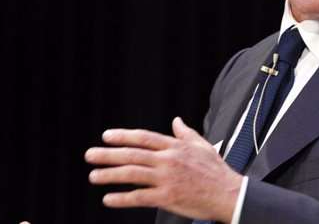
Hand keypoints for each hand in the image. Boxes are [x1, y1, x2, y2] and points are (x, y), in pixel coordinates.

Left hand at [85, 117, 241, 221]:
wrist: (228, 193)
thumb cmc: (216, 170)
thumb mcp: (202, 145)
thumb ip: (185, 133)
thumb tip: (176, 121)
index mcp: (175, 147)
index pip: (143, 137)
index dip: (123, 136)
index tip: (106, 136)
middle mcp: (168, 160)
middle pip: (132, 154)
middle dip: (108, 154)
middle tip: (90, 155)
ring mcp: (167, 179)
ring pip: (132, 174)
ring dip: (109, 175)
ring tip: (94, 176)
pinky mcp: (167, 197)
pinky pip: (139, 197)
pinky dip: (122, 198)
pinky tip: (108, 199)